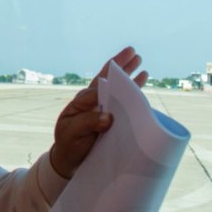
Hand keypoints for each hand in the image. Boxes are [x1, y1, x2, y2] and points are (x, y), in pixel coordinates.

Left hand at [48, 46, 146, 178]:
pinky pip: (124, 102)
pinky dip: (134, 92)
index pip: (98, 86)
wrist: (71, 159)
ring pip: (118, 88)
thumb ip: (87, 123)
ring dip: (130, 75)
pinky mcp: (112, 118)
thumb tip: (108, 117)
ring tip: (140, 62)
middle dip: (121, 65)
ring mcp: (103, 108)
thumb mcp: (72, 132)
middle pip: (108, 79)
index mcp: (82, 101)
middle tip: (133, 52)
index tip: (122, 79)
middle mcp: (94, 101)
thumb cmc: (69, 143)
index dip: (110, 79)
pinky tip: (142, 82)